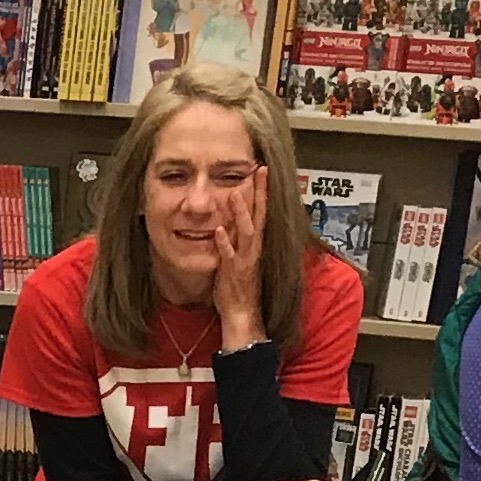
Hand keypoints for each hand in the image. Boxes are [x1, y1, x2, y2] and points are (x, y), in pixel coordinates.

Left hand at [209, 174, 268, 348]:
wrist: (241, 312)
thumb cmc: (238, 284)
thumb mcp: (238, 255)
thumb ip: (235, 237)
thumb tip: (227, 219)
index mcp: (255, 242)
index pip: (261, 211)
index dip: (262, 191)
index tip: (261, 169)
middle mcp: (254, 248)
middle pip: (259, 215)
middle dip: (259, 193)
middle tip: (259, 170)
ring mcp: (245, 259)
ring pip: (247, 232)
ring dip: (242, 213)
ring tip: (235, 193)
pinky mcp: (234, 272)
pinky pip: (230, 256)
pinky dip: (225, 243)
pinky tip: (218, 230)